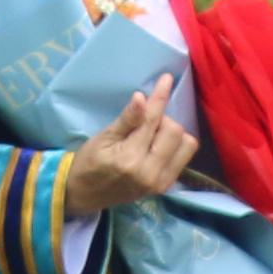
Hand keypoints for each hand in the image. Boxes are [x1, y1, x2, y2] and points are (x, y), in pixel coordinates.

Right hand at [61, 82, 194, 219]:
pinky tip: (159, 145)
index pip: (152, 120)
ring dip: (173, 133)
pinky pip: (185, 157)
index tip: (166, 79)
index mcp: (130, 159)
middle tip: (145, 122)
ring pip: (187, 144)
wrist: (85, 194)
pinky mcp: (166, 186)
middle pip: (176, 131)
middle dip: (163, 119)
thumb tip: (141, 98)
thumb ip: (126, 120)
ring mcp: (160, 181)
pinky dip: (176, 146)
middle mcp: (151, 172)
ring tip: (153, 136)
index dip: (159, 97)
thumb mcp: (103, 138)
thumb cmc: (89, 163)